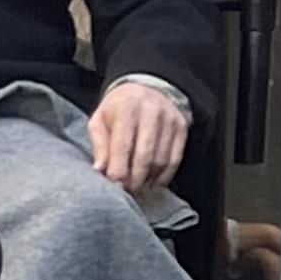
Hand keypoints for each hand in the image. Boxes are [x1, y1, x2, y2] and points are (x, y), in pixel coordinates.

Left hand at [87, 76, 189, 194]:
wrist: (148, 87)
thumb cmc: (118, 108)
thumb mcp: (100, 119)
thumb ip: (99, 144)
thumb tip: (99, 170)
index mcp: (127, 109)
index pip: (123, 145)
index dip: (119, 169)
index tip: (114, 186)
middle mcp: (151, 113)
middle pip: (145, 155)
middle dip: (135, 178)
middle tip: (126, 192)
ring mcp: (169, 121)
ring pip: (161, 159)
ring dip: (149, 179)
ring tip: (138, 189)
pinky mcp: (181, 128)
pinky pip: (175, 158)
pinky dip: (165, 175)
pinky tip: (154, 183)